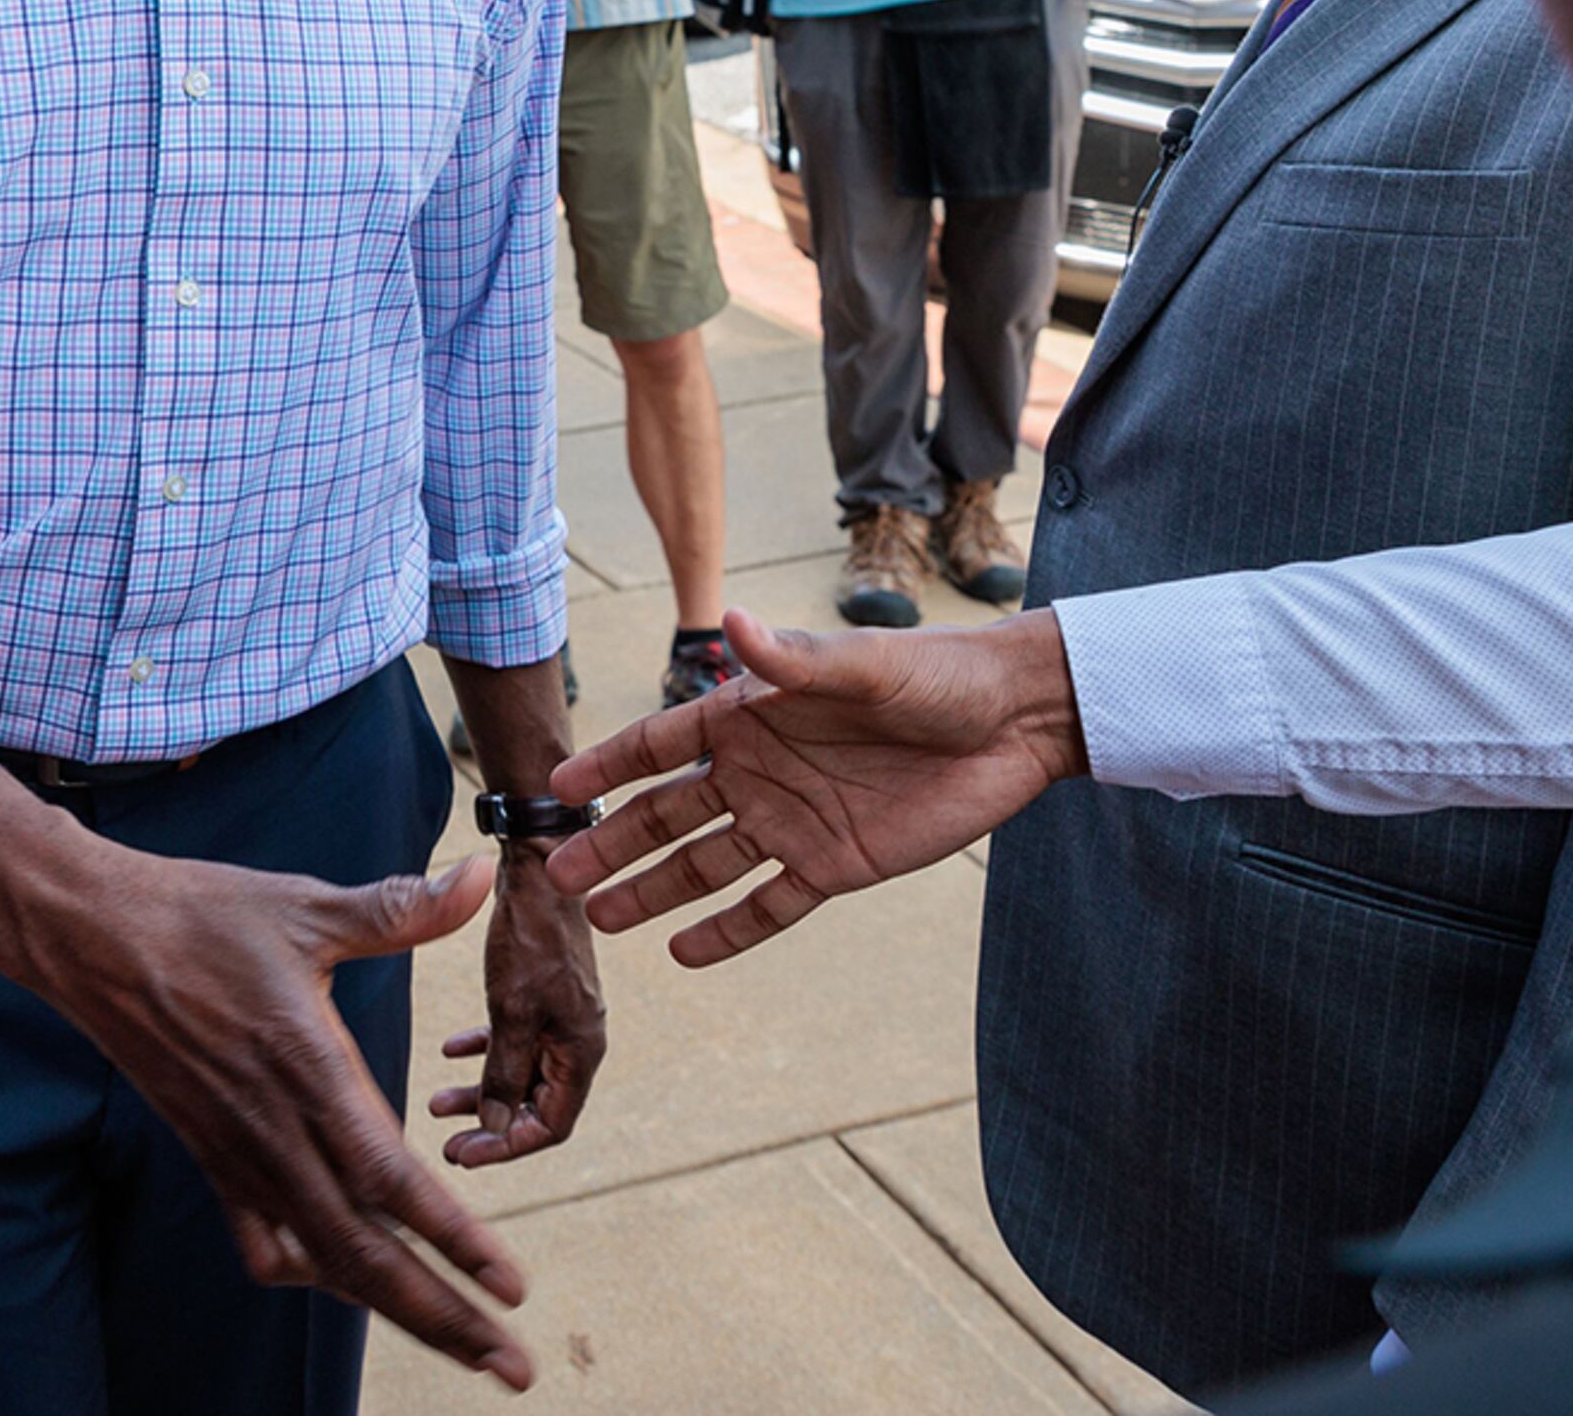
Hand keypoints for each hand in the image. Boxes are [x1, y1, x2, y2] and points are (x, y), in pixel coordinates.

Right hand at [26, 847, 541, 1389]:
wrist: (89, 939)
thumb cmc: (199, 915)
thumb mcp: (305, 904)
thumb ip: (399, 908)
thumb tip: (481, 875)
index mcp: (305, 1067)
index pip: (388, 1178)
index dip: (454, 1239)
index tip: (511, 1286)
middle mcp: (271, 1128)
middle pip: (363, 1252)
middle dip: (443, 1317)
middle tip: (511, 1368)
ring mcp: (237, 1152)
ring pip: (321, 1260)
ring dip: (393, 1307)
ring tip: (456, 1341)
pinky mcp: (211, 1156)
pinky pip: (262, 1242)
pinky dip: (312, 1273)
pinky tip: (348, 1276)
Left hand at [428, 847, 603, 1168]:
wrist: (540, 868)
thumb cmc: (530, 937)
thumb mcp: (511, 1011)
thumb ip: (502, 1071)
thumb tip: (493, 1126)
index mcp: (582, 1051)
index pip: (550, 1126)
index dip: (506, 1146)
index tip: (461, 1153)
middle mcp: (578, 1040)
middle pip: (536, 1105)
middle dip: (490, 1125)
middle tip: (448, 1142)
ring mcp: (561, 1016)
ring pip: (522, 1073)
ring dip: (482, 1091)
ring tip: (438, 1103)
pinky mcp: (542, 993)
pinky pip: (516, 1039)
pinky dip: (485, 1050)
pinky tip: (450, 1050)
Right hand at [544, 609, 1085, 967]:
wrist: (1015, 723)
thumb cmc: (938, 676)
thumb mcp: (865, 665)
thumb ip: (794, 660)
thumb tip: (731, 620)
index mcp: (753, 714)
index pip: (662, 743)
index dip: (609, 764)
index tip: (556, 785)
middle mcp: (760, 771)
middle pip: (668, 814)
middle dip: (612, 843)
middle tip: (557, 877)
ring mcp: (793, 821)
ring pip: (705, 865)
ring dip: (653, 891)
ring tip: (601, 917)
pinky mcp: (835, 865)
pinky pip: (770, 905)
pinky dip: (728, 930)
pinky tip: (683, 953)